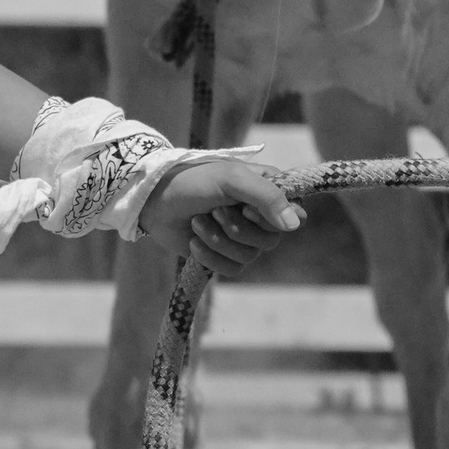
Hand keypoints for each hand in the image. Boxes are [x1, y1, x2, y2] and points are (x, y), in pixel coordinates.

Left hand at [143, 156, 304, 277]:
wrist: (153, 201)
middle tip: (216, 212)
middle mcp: (259, 215)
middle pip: (272, 240)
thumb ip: (267, 197)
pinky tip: (194, 241)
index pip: (295, 214)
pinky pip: (232, 269)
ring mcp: (242, 237)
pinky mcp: (223, 255)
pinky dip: (211, 256)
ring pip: (250, 256)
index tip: (248, 208)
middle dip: (238, 229)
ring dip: (219, 241)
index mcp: (267, 189)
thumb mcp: (232, 180)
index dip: (272, 218)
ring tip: (198, 222)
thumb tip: (295, 224)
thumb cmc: (192, 181)